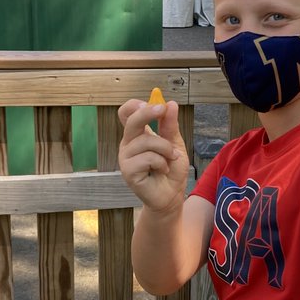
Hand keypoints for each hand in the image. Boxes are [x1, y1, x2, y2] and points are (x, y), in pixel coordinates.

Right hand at [117, 97, 188, 212]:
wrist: (171, 195)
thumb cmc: (170, 170)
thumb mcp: (174, 143)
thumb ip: (170, 126)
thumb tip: (170, 104)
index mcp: (136, 135)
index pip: (126, 113)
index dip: (137, 105)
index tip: (155, 104)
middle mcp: (128, 144)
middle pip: (131, 120)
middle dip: (148, 113)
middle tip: (162, 110)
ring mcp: (125, 158)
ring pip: (145, 141)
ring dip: (165, 148)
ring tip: (171, 159)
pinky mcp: (128, 172)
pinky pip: (147, 158)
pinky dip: (161, 163)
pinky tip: (162, 170)